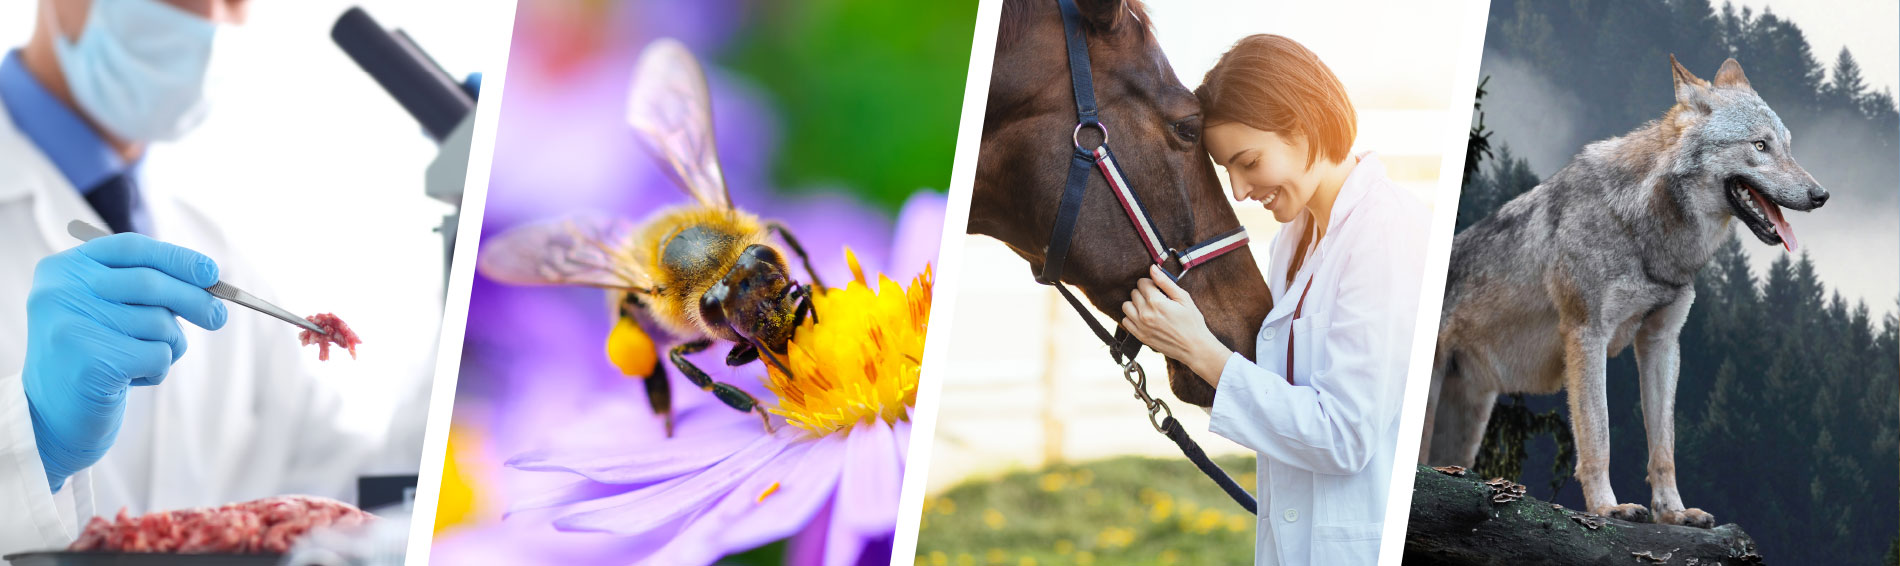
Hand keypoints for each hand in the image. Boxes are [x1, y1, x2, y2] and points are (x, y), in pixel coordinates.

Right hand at [22, 234, 226, 490]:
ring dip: (168, 345)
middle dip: (195, 300)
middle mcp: (60, 292)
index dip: (177, 258)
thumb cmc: (92, 356)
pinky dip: (157, 370)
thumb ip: (146, 289)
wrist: (51, 416)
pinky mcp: (91, 364)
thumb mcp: (107, 310)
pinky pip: (158, 356)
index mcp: (63, 269)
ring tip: (141, 360)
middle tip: (218, 318)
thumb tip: (210, 282)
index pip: (131, 248)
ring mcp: (72, 326)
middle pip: (151, 283)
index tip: (211, 273)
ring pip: (159, 323)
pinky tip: (130, 379)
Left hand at [1119, 264, 1231, 383]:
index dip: (1150, 283)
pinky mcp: (1140, 336)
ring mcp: (1141, 326)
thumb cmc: (1192, 322)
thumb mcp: (1183, 298)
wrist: (1194, 348)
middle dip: (1143, 292)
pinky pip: (1125, 321)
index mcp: (1156, 302)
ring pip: (1126, 306)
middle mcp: (1145, 314)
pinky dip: (1132, 317)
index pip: (1142, 282)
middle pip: (1134, 293)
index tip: (1158, 288)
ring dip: (1135, 304)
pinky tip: (1144, 318)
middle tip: (1156, 298)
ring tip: (1148, 307)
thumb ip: (1166, 282)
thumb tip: (1152, 268)